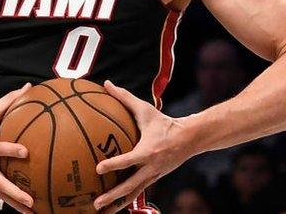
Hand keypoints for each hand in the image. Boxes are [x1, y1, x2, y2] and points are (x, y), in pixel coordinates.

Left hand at [93, 80, 191, 213]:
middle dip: (112, 196)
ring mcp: (153, 176)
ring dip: (117, 204)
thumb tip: (106, 84)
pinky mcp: (154, 180)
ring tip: (101, 212)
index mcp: (148, 151)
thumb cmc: (164, 122)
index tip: (98, 169)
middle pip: (129, 186)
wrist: (191, 139)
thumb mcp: (145, 110)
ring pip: (133, 194)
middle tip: (95, 203)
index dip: (113, 165)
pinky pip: (137, 192)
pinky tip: (112, 206)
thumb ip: (124, 98)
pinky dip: (125, 200)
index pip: (128, 160)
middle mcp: (150, 167)